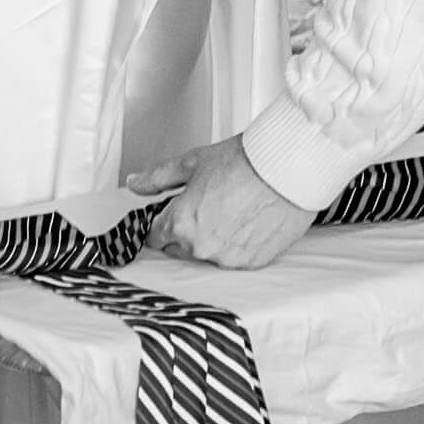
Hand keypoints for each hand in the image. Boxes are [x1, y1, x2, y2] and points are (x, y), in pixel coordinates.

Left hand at [128, 134, 316, 270]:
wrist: (288, 167)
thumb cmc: (245, 161)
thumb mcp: (194, 161)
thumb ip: (158, 177)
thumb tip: (135, 184)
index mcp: (180, 223)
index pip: (155, 236)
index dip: (163, 221)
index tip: (174, 211)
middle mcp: (201, 247)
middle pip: (180, 248)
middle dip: (187, 231)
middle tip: (208, 205)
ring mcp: (228, 259)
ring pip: (208, 255)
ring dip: (214, 239)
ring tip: (233, 210)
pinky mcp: (253, 263)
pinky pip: (236, 259)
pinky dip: (238, 244)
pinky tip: (249, 221)